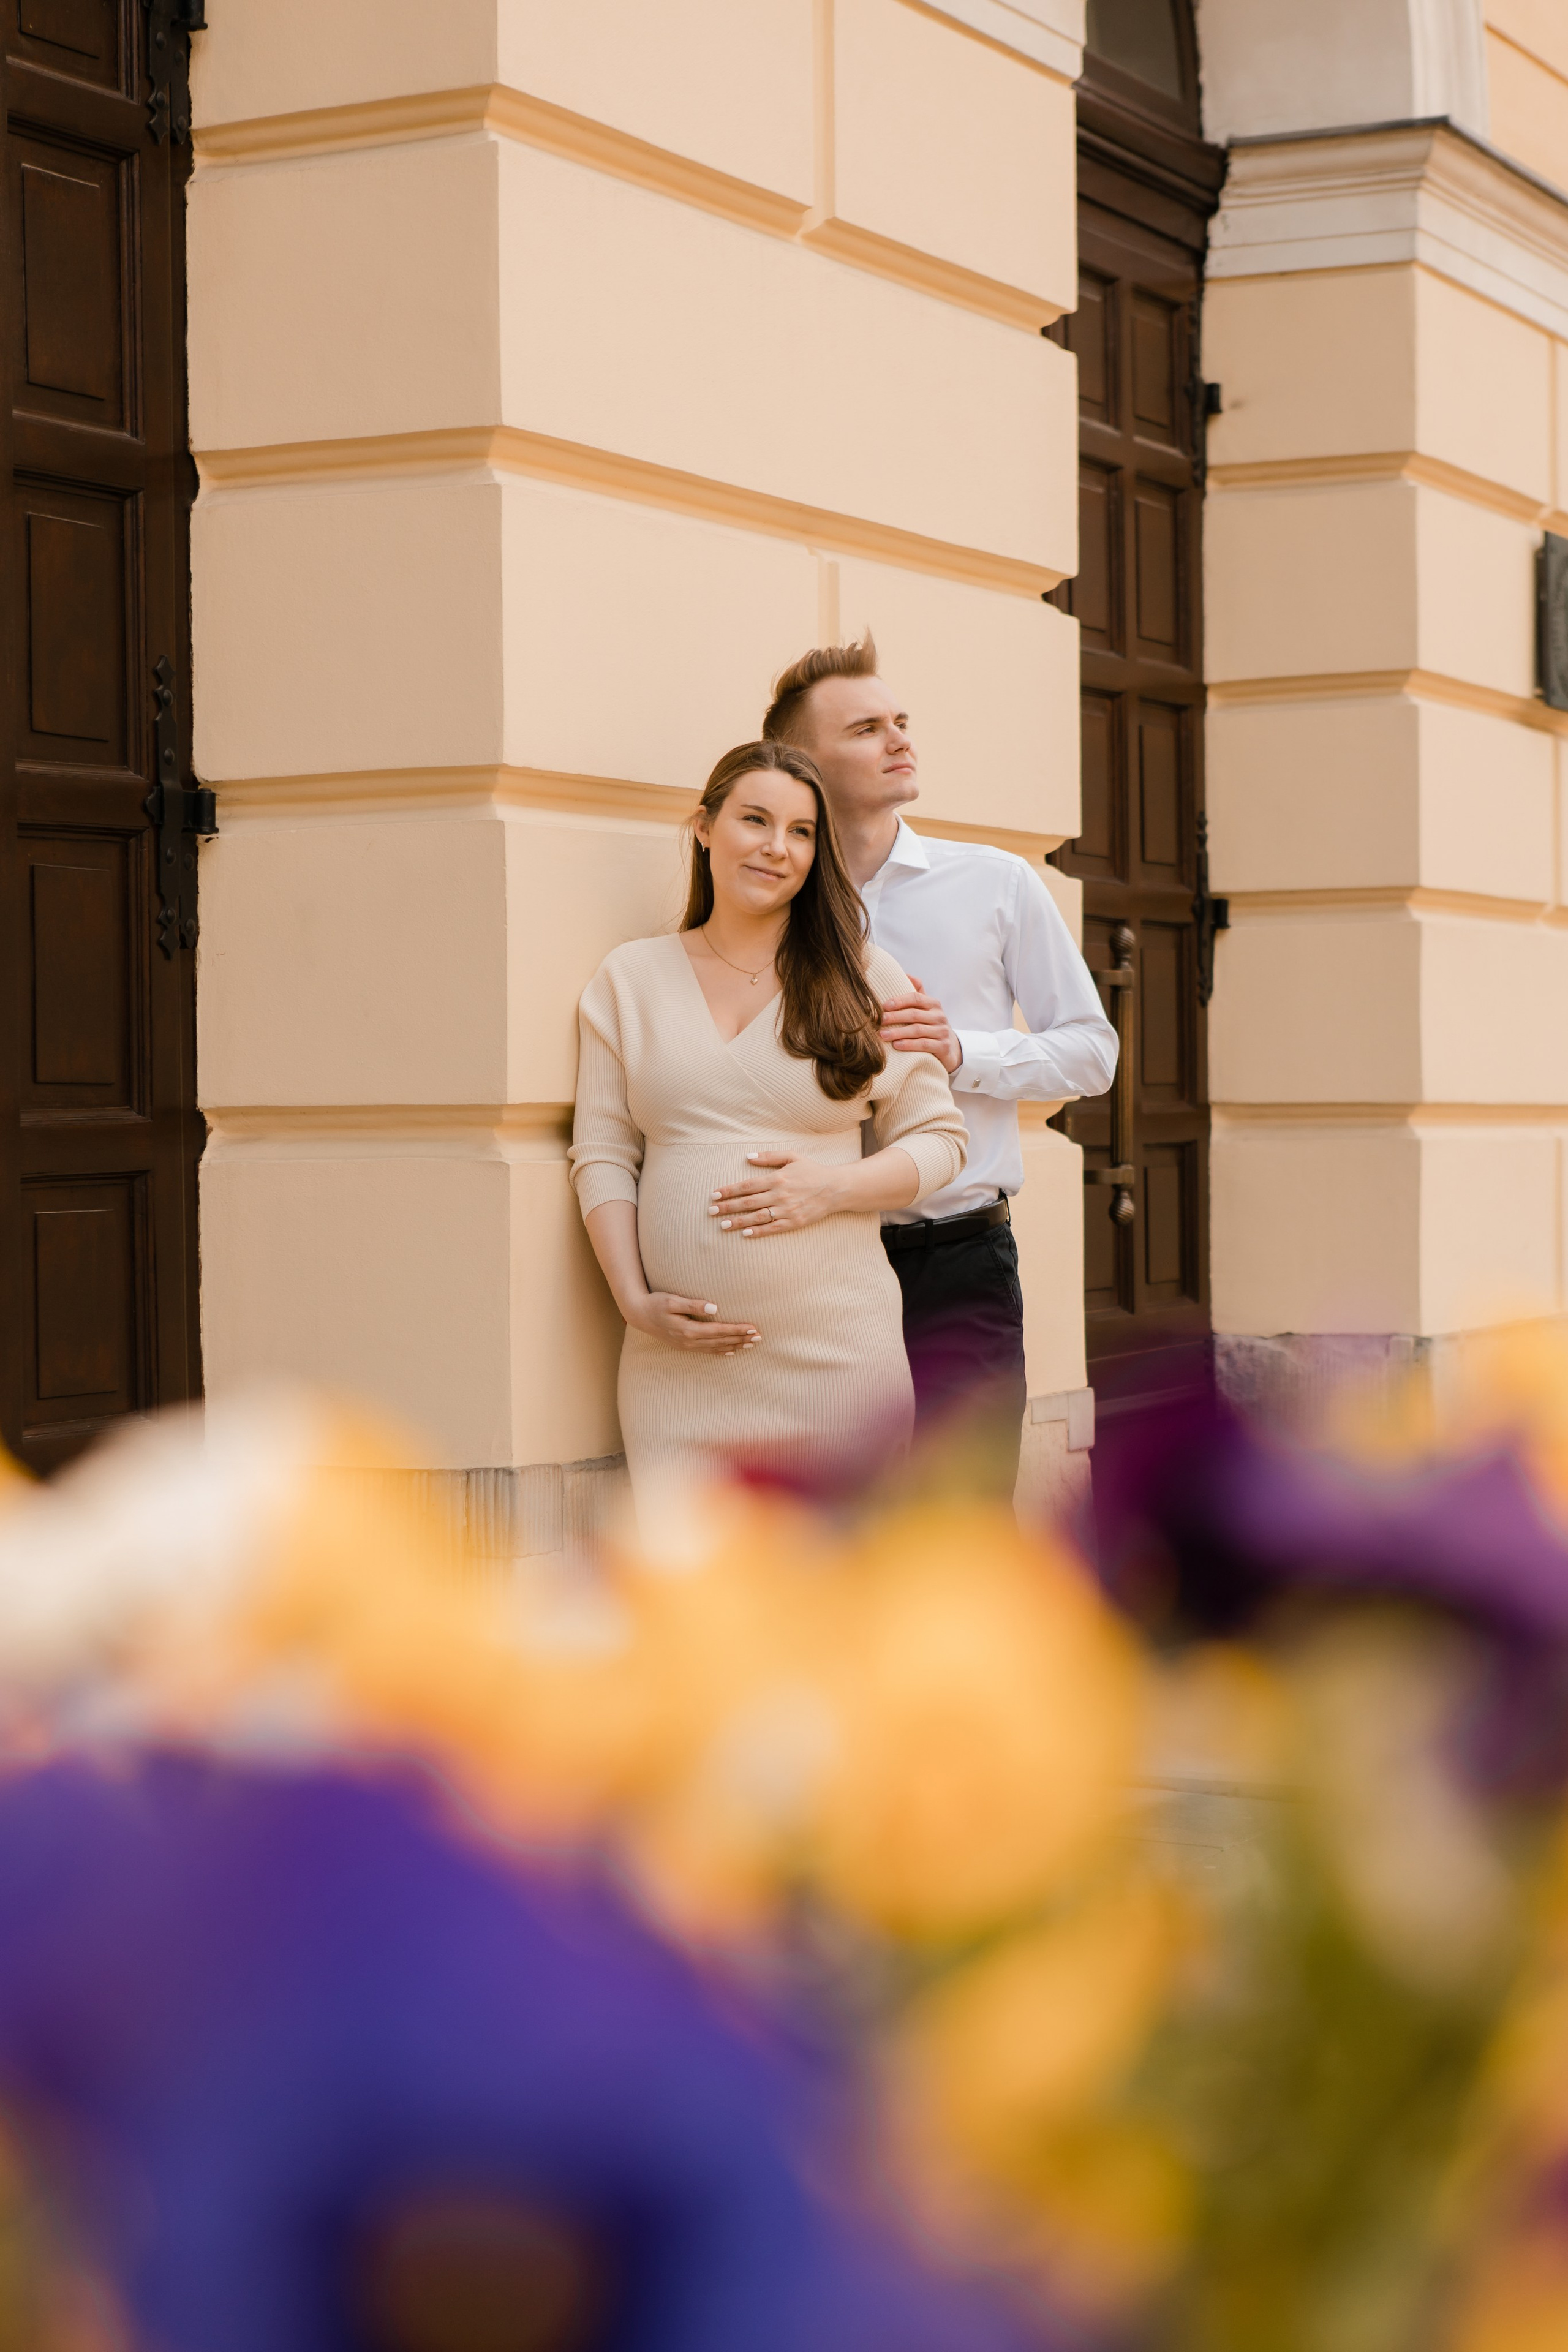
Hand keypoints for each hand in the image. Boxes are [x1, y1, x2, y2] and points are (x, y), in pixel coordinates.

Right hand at [624, 1292, 759, 1354]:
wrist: (638, 1314)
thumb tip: (714, 1307)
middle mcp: (690, 1341)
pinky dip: (721, 1352)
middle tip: (759, 1337)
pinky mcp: (684, 1345)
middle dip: (741, 1339)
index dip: (737, 1330)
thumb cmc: (655, 1303)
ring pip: (716, 1348)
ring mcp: (687, 1345)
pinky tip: (731, 1352)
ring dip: (735, 1346)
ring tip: (751, 1345)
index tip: (753, 1328)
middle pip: (721, 1341)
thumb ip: (693, 1305)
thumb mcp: (672, 1300)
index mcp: (689, 1330)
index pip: (719, 1331)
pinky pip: (707, 1351)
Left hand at [710, 1153, 843, 1238]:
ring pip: (757, 1217)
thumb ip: (769, 1157)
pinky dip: (758, 1232)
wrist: (836, 1188)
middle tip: (711, 1211)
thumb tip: (748, 1157)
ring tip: (722, 1225)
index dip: (728, 1190)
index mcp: (777, 1178)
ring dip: (738, 1222)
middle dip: (727, 1207)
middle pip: (747, 1202)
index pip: (746, 1186)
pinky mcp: (794, 1222)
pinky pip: (772, 1228)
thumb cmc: (812, 1171)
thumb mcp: (792, 1157)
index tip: (714, 1195)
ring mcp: (786, 1210)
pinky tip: (745, 1234)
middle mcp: (779, 1195)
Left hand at [879, 974, 961, 1073]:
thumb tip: (905, 974)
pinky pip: (923, 1044)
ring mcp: (942, 1031)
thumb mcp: (927, 1008)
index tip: (884, 1006)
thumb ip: (918, 992)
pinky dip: (909, 1045)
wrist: (950, 1047)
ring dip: (898, 1032)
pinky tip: (896, 1045)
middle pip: (914, 1014)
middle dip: (895, 1017)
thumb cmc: (931, 1024)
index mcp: (933, 1004)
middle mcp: (939, 1016)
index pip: (916, 998)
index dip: (899, 1001)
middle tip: (879, 1021)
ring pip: (917, 1030)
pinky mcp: (942, 1046)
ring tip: (882, 1035)